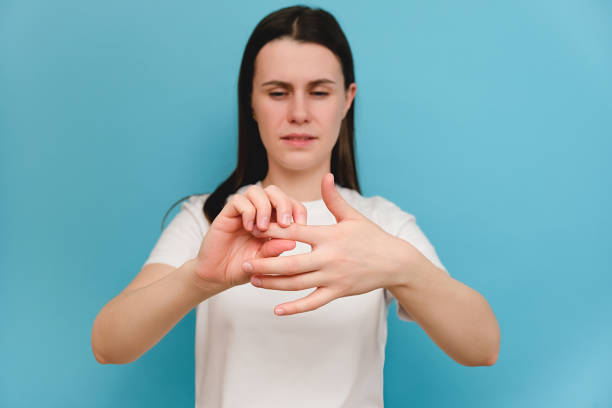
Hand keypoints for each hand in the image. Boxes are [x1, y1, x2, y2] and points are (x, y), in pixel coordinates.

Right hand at [192, 184, 307, 289]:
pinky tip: (249, 228)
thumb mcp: (264, 263)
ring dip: (264, 207)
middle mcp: (258, 212)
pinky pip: (238, 201)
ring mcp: (242, 212)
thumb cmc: (243, 268)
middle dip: (283, 204)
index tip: (302, 226)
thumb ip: (275, 251)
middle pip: (274, 192)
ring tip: (263, 228)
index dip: (298, 210)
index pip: (290, 204)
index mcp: (273, 222)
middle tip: (284, 224)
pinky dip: (247, 211)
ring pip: (257, 191)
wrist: (218, 275)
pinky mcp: (227, 214)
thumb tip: (293, 242)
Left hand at [242, 173, 408, 314]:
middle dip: (265, 264)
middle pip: (290, 263)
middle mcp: (328, 258)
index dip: (273, 231)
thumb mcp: (352, 216)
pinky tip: (277, 310)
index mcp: (329, 236)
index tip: (253, 229)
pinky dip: (295, 308)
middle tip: (245, 262)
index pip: (295, 233)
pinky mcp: (338, 292)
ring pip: (297, 284)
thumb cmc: (371, 237)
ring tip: (253, 281)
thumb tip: (325, 176)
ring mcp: (332, 277)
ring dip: (273, 284)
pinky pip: (312, 302)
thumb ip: (334, 199)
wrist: (394, 262)